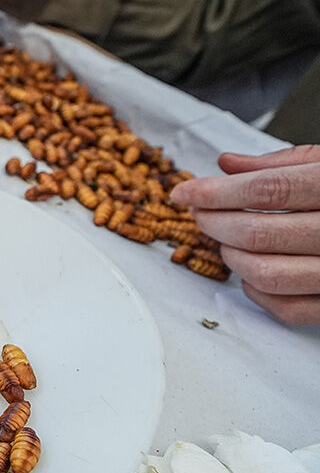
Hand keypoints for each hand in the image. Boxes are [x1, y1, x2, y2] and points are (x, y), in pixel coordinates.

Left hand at [171, 145, 319, 324]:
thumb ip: (284, 164)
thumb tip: (227, 164)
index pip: (268, 189)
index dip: (216, 191)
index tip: (186, 192)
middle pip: (259, 232)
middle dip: (215, 222)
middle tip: (201, 212)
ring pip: (267, 274)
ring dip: (232, 256)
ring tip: (227, 238)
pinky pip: (287, 308)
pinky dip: (256, 292)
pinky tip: (252, 271)